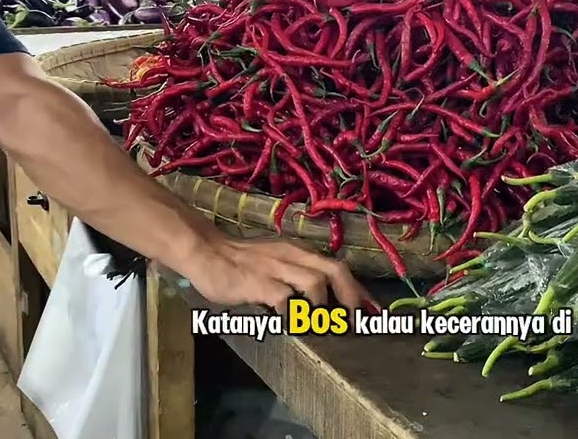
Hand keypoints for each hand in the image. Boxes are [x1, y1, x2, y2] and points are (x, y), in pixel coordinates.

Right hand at [179, 231, 376, 313]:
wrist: (204, 251)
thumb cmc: (237, 261)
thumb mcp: (273, 262)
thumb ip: (294, 276)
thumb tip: (321, 300)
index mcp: (297, 252)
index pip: (336, 267)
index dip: (358, 290)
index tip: (373, 311)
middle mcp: (291, 256)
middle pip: (334, 270)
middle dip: (351, 296)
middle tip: (356, 320)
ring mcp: (275, 269)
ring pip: (314, 282)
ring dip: (323, 306)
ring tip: (322, 326)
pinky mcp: (258, 283)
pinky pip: (283, 298)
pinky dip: (292, 313)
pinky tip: (290, 325)